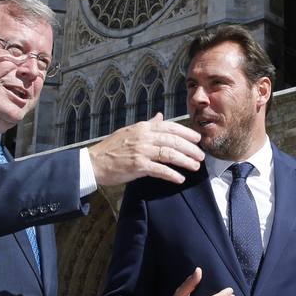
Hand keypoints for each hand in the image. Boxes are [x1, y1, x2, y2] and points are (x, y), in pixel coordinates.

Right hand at [89, 113, 203, 185]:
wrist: (94, 162)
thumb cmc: (112, 148)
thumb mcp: (130, 131)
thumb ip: (148, 124)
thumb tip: (160, 116)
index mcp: (143, 127)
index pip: (170, 127)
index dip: (186, 132)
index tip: (197, 138)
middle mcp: (144, 137)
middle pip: (174, 140)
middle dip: (190, 148)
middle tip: (201, 155)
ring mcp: (141, 151)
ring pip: (170, 154)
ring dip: (185, 161)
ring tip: (195, 166)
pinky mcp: (138, 166)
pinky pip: (160, 170)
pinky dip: (172, 174)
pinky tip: (179, 178)